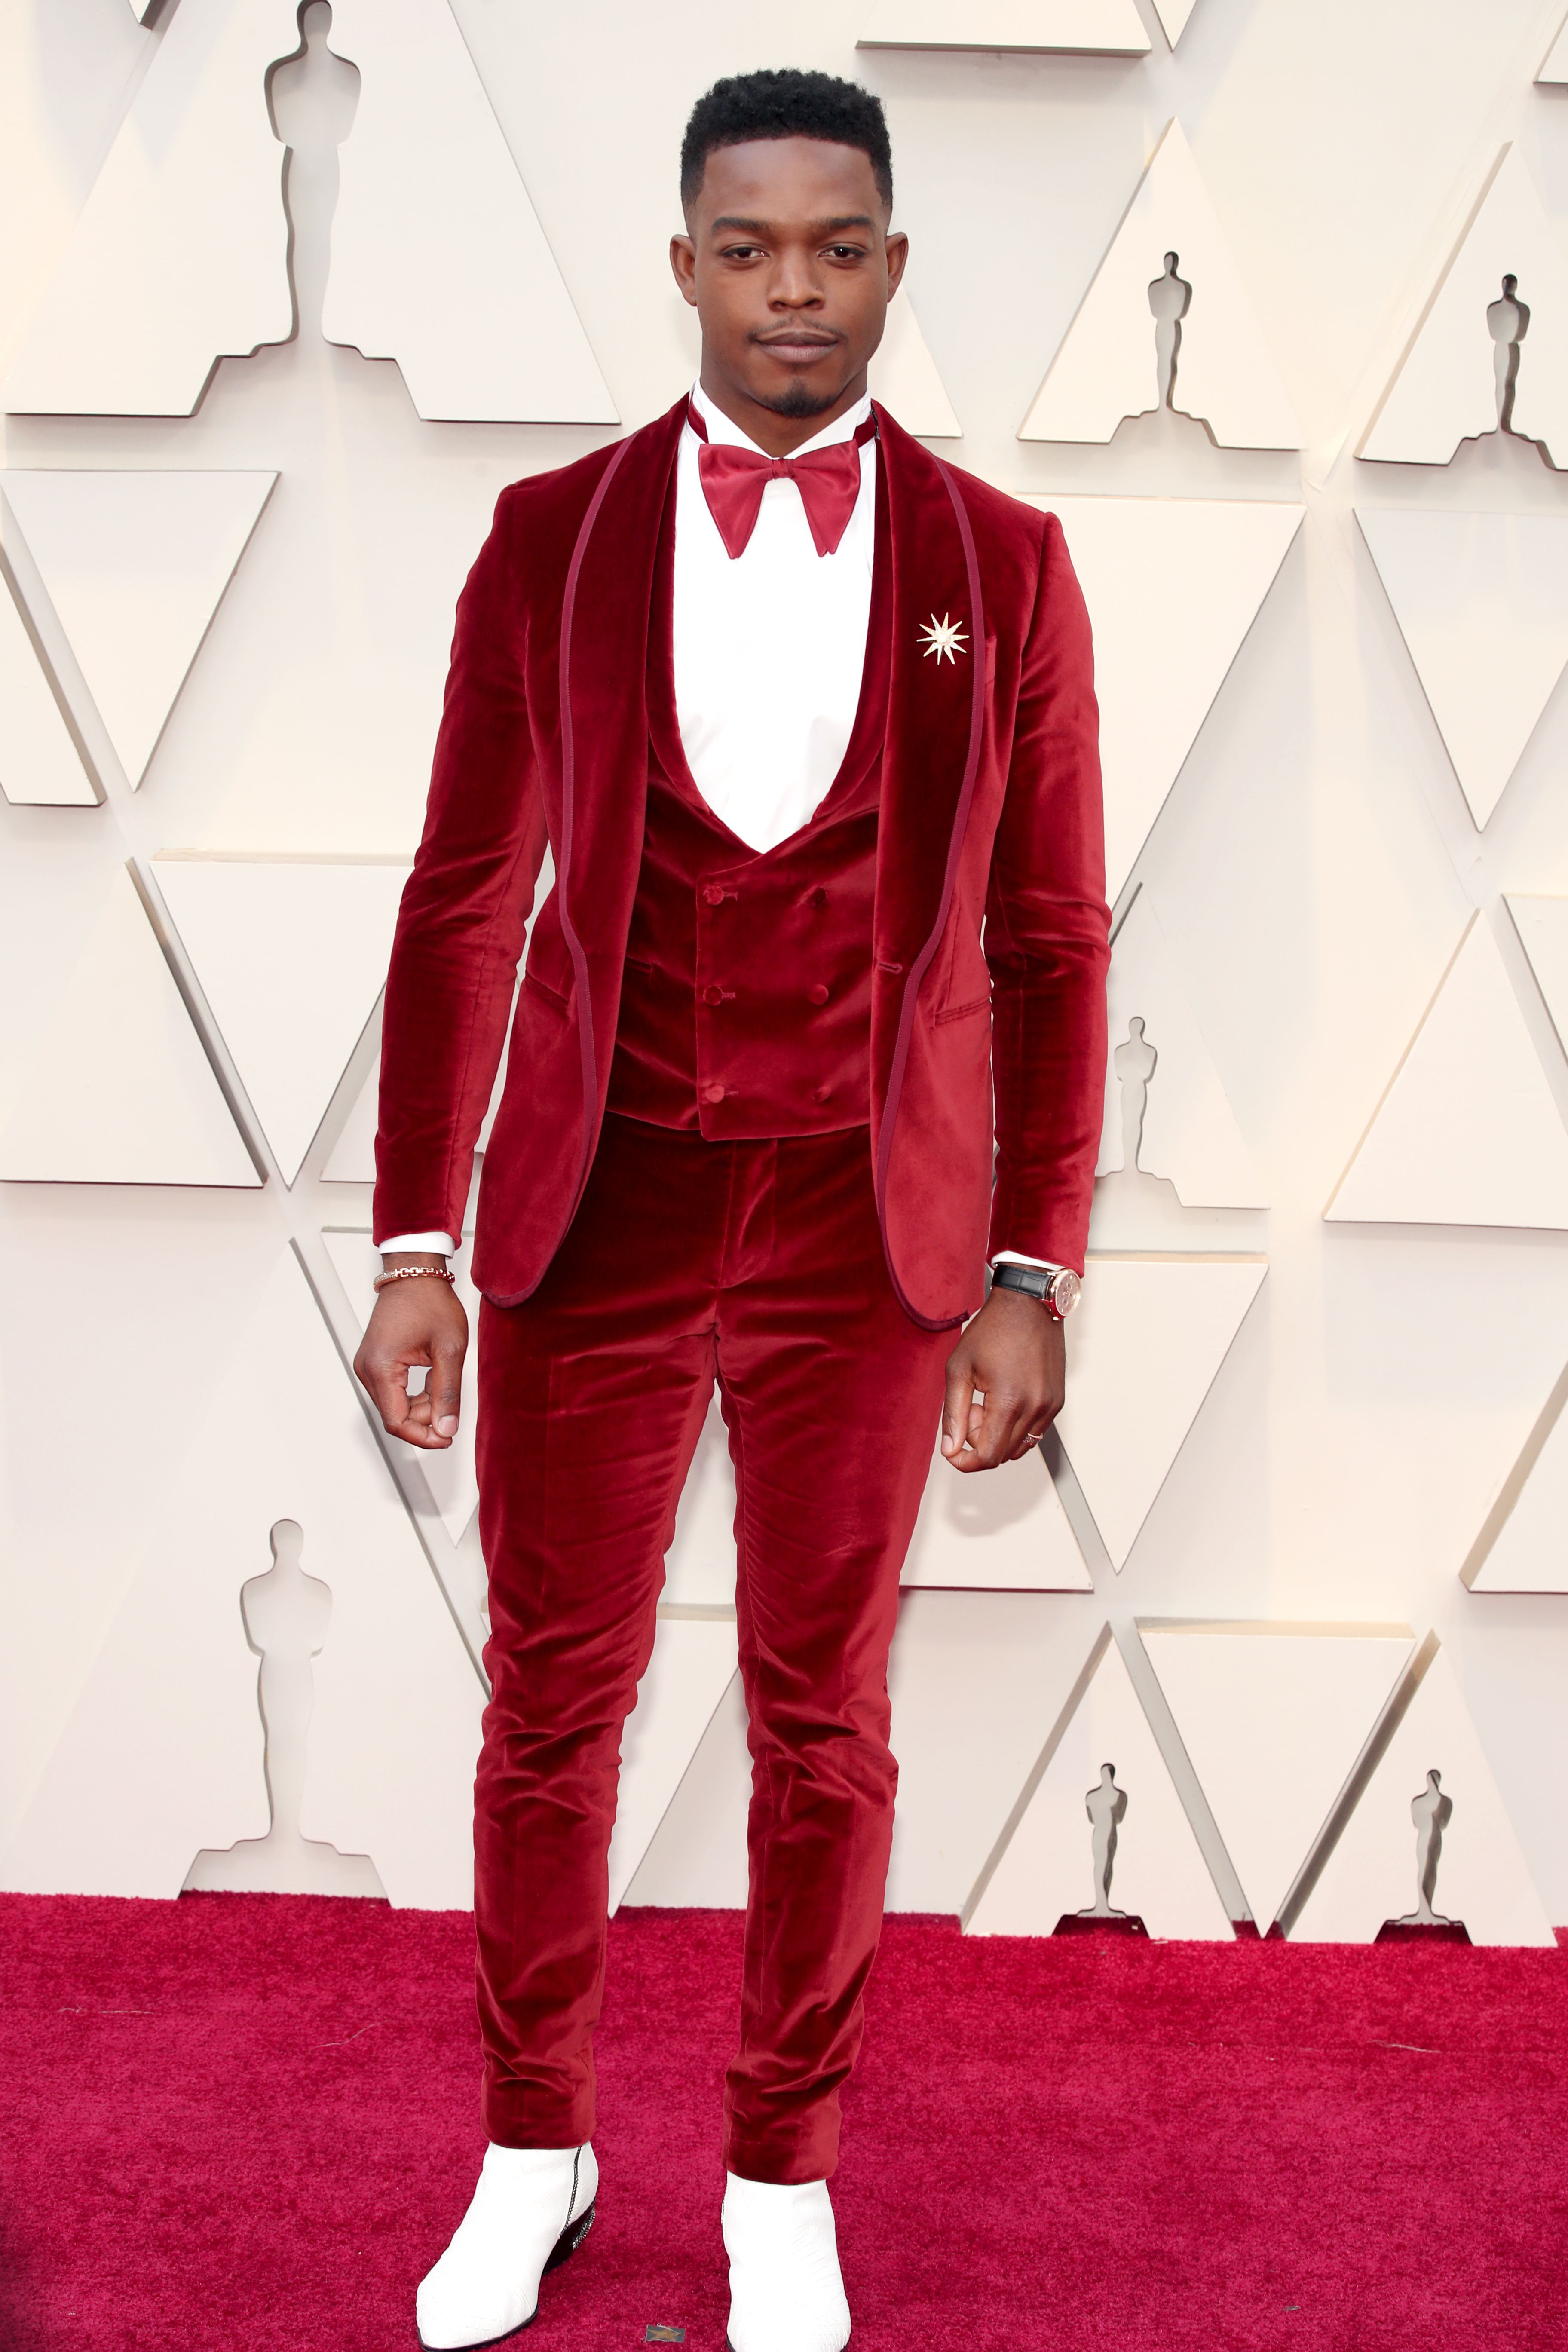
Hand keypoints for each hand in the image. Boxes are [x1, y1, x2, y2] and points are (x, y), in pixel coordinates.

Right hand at [353, 1268, 468, 1449]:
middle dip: (425, 1419)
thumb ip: (447, 1393)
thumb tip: (446, 1428)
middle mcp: (367, 1369)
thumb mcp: (449, 1349)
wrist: (416, 1274)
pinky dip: (414, 1395)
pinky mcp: (374, 1362)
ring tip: (444, 1383)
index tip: (447, 1437)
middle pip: (394, 1416)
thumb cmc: (430, 1302)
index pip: (397, 1421)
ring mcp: (368, 1365)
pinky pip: (392, 1391)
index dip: (423, 1436)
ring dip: (421, 1406)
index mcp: (381, 1367)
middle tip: (452, 1408)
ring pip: (394, 1405)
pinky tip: (433, 1381)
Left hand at [941, 1286, 1064, 1472]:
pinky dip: (1015, 1427)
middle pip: (1003, 1455)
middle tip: (971, 1409)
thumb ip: (953, 1413)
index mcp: (1009, 1402)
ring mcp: (1050, 1406)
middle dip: (979, 1442)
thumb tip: (950, 1448)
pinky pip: (1035, 1432)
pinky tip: (1004, 1398)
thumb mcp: (959, 1368)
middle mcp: (1036, 1408)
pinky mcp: (1057, 1400)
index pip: (988, 1457)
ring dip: (998, 1435)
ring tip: (987, 1402)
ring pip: (1020, 1447)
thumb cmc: (994, 1328)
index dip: (965, 1461)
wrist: (1028, 1303)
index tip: (953, 1450)